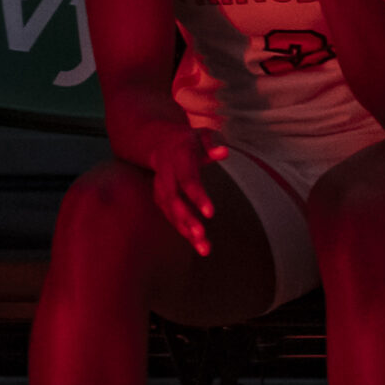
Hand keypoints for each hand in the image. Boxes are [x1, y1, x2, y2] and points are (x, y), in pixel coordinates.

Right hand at [150, 127, 230, 255]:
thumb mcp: (202, 135)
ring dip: (186, 230)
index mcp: (178, 159)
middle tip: (201, 235)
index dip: (197, 197)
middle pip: (174, 200)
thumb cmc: (190, 141)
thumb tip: (224, 152)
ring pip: (171, 212)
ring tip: (204, 248)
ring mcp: (161, 188)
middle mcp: (166, 176)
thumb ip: (213, 143)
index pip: (187, 180)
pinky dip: (184, 231)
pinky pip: (171, 217)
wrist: (160, 143)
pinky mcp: (162, 199)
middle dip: (186, 219)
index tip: (210, 213)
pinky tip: (199, 244)